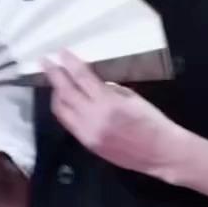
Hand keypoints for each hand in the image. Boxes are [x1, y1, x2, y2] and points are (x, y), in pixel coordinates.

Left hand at [42, 50, 186, 180]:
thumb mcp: (133, 98)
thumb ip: (110, 90)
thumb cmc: (153, 122)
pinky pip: (68, 124)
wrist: (161, 153)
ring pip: (61, 110)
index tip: (61, 53)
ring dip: (56, 94)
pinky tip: (66, 102)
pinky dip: (64, 110)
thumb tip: (94, 83)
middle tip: (46, 63)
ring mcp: (88, 133)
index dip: (69, 64)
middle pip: (65, 93)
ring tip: (56, 82)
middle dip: (54, 76)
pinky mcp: (87, 144)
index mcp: (109, 103)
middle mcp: (94, 118)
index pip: (82, 78)